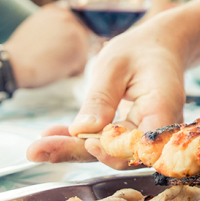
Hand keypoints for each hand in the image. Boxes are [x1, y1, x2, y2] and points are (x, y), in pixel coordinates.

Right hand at [3, 4, 88, 87]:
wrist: (13, 63)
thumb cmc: (20, 52)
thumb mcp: (35, 27)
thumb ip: (52, 26)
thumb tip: (64, 36)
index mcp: (56, 10)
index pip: (72, 26)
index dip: (65, 41)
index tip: (52, 48)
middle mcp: (68, 17)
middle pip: (79, 39)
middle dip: (69, 51)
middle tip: (49, 58)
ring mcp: (76, 33)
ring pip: (81, 53)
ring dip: (69, 62)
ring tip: (50, 63)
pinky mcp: (79, 50)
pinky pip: (80, 67)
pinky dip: (69, 73)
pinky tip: (53, 69)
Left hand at [25, 16, 186, 166]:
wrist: (159, 47)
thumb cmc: (141, 50)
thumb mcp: (114, 65)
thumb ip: (100, 98)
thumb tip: (82, 129)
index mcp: (162, 108)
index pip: (140, 145)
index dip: (112, 150)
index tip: (84, 141)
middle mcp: (158, 129)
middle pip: (118, 153)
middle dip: (77, 152)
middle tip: (37, 150)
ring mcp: (144, 136)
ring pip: (108, 151)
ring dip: (73, 148)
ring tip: (38, 146)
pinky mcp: (130, 135)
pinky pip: (106, 143)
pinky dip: (79, 140)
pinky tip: (52, 136)